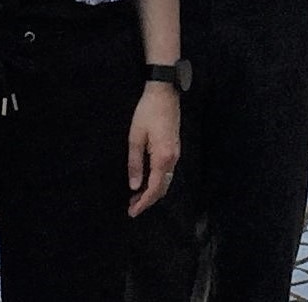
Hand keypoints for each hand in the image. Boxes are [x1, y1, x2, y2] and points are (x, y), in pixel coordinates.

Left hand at [127, 84, 180, 217]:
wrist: (164, 94)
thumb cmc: (147, 113)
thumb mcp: (135, 137)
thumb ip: (135, 163)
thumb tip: (134, 186)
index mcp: (163, 157)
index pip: (154, 187)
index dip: (144, 202)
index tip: (132, 212)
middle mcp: (173, 159)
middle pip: (163, 188)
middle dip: (148, 200)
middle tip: (131, 208)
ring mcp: (176, 154)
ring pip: (166, 181)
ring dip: (152, 192)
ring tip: (136, 198)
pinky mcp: (174, 149)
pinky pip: (167, 173)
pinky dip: (157, 182)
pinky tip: (146, 182)